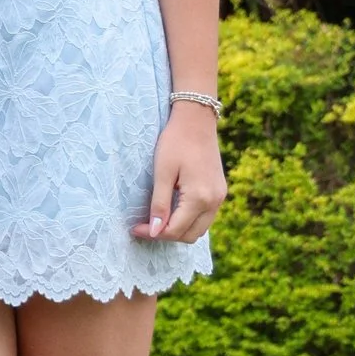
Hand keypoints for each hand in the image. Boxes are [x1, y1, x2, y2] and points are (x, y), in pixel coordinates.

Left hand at [135, 104, 226, 243]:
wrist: (196, 119)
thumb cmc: (175, 142)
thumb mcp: (162, 172)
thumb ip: (159, 204)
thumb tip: (155, 232)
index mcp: (200, 198)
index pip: (175, 230)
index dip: (153, 233)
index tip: (134, 229)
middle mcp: (214, 202)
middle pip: (190, 235)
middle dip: (166, 235)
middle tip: (145, 226)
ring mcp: (219, 197)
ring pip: (199, 229)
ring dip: (179, 230)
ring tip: (157, 220)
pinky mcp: (219, 192)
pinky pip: (205, 217)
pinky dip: (189, 220)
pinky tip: (172, 210)